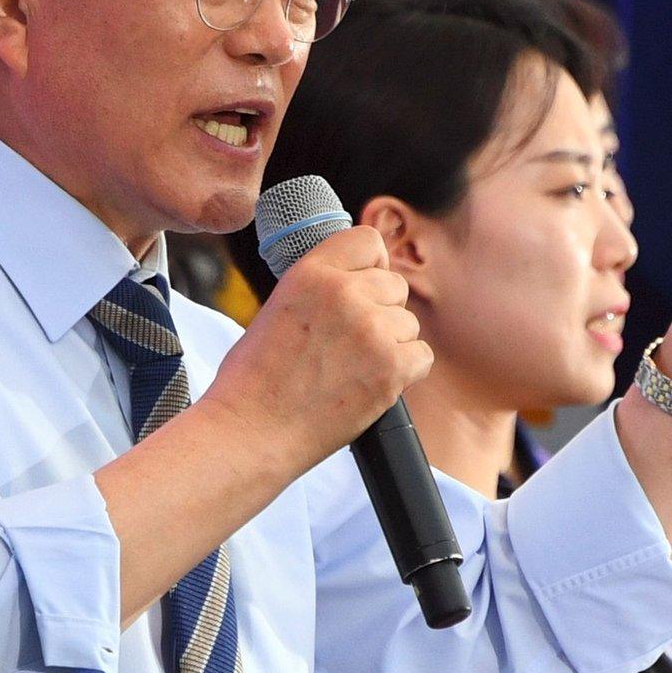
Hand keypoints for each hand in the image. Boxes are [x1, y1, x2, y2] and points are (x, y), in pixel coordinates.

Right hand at [204, 226, 430, 469]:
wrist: (250, 431)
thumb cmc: (255, 379)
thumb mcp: (279, 307)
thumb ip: (320, 287)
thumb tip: (360, 280)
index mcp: (311, 273)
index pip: (368, 241)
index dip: (370, 266)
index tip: (362, 287)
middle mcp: (344, 293)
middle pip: (395, 285)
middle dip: (379, 311)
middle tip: (348, 344)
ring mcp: (371, 330)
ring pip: (408, 323)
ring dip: (389, 344)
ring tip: (351, 369)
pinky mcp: (391, 368)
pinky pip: (422, 355)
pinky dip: (404, 372)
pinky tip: (371, 383)